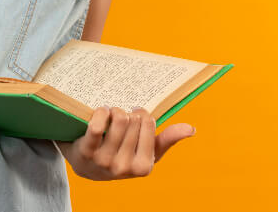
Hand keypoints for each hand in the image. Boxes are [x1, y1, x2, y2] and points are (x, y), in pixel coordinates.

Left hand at [54, 106, 195, 180]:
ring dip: (113, 110)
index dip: (142, 114)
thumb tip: (191, 129)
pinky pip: (97, 126)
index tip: (137, 115)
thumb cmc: (123, 155)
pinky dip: (100, 113)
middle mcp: (124, 167)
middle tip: (122, 115)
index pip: (148, 123)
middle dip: (127, 112)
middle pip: (132, 119)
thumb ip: (168, 140)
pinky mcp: (86, 152)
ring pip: (117, 119)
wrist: (86, 166)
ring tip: (111, 114)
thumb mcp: (147, 152)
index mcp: (143, 167)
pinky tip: (102, 112)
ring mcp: (104, 161)